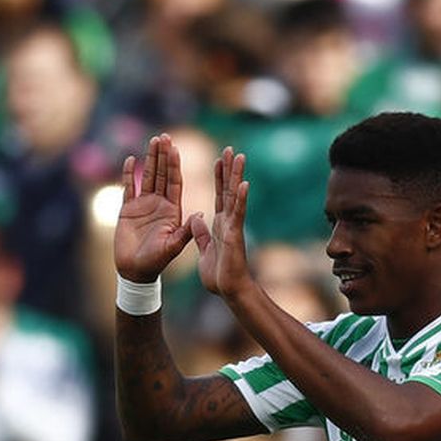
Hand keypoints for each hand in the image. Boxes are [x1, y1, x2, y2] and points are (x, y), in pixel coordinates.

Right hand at [114, 134, 193, 283]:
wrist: (135, 271)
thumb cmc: (156, 262)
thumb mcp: (174, 247)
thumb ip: (186, 231)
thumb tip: (199, 213)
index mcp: (173, 210)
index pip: (174, 182)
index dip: (174, 165)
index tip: (175, 148)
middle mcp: (159, 204)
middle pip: (161, 174)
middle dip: (163, 155)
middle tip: (164, 136)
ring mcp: (143, 205)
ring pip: (147, 177)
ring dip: (150, 159)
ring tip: (153, 140)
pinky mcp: (128, 210)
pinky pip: (128, 187)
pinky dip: (129, 174)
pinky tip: (131, 159)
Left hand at [190, 147, 254, 297]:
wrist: (228, 290)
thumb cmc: (218, 274)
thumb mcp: (204, 250)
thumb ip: (201, 234)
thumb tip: (198, 218)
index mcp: (220, 224)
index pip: (219, 196)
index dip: (219, 178)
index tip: (219, 160)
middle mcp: (228, 221)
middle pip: (228, 190)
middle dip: (228, 169)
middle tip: (230, 149)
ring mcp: (232, 226)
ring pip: (234, 196)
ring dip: (236, 176)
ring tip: (239, 156)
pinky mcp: (234, 235)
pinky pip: (237, 214)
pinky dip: (240, 199)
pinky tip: (243, 183)